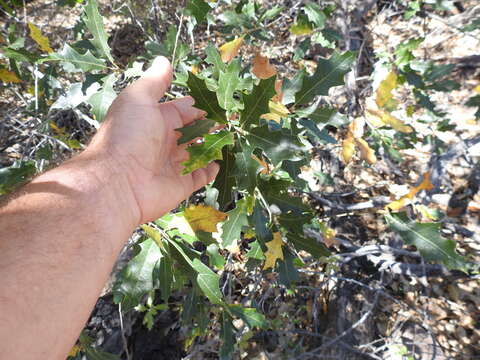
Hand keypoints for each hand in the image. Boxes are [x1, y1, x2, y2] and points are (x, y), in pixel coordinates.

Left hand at [87, 56, 218, 223]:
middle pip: (192, 131)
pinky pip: (200, 176)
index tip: (219, 100)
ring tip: (233, 136)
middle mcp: (164, 142)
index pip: (182, 110)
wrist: (117, 182)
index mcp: (155, 121)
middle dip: (210, 125)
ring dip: (214, 145)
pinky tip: (220, 161)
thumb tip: (163, 59)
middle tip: (231, 118)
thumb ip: (154, 81)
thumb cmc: (127, 136)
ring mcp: (173, 164)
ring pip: (199, 152)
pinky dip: (211, 170)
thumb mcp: (138, 100)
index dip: (199, 105)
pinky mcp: (181, 185)